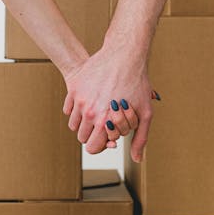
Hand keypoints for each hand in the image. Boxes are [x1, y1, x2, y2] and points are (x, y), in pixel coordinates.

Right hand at [62, 45, 155, 162]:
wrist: (124, 55)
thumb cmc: (138, 83)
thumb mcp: (145, 113)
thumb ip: (140, 139)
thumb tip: (136, 159)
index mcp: (105, 122)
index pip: (92, 148)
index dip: (100, 145)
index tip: (107, 138)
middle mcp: (89, 113)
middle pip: (81, 137)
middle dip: (93, 134)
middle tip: (104, 123)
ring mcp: (79, 100)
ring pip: (73, 124)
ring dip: (83, 122)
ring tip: (98, 112)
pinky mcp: (74, 88)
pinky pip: (68, 108)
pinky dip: (76, 109)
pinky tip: (90, 102)